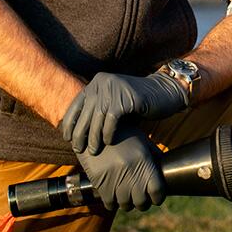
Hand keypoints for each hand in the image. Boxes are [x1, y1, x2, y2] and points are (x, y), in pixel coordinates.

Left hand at [60, 71, 188, 154]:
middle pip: (84, 113)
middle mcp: (102, 82)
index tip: (68, 138)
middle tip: (78, 149)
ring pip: (96, 118)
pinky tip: (109, 141)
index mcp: (97, 82)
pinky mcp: (126, 98)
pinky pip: (111, 120)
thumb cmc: (138, 102)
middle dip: (79, 133)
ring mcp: (114, 89)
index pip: (76, 104)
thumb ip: (98, 110)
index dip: (70, 123)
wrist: (164, 92)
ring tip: (93, 150)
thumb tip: (77, 131)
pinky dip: (108, 133)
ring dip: (93, 137)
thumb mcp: (114, 102)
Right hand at [74, 123, 166, 211]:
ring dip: (128, 203)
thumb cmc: (123, 135)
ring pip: (126, 205)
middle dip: (143, 203)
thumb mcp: (142, 142)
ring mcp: (114, 178)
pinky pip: (109, 204)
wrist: (95, 128)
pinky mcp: (99, 182)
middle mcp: (131, 172)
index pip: (157, 192)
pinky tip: (114, 196)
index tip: (156, 197)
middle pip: (142, 203)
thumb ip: (154, 157)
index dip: (158, 197)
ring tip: (128, 197)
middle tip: (141, 198)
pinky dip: (113, 203)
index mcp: (144, 161)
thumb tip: (168, 170)